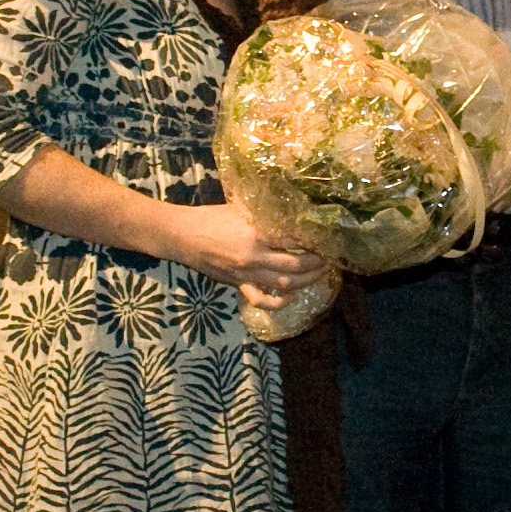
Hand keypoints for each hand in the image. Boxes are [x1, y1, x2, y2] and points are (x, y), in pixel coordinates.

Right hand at [159, 202, 324, 303]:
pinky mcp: (238, 284)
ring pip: (284, 284)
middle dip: (316, 263)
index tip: (325, 238)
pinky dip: (278, 302)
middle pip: (295, 265)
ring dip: (305, 281)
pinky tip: (291, 297)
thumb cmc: (212, 217)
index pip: (294, 239)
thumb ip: (266, 213)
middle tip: (327, 258)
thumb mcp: (242, 208)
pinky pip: (261, 299)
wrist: (183, 236)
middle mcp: (254, 256)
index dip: (313, 240)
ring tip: (319, 274)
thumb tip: (293, 212)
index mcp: (256, 234)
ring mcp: (247, 273)